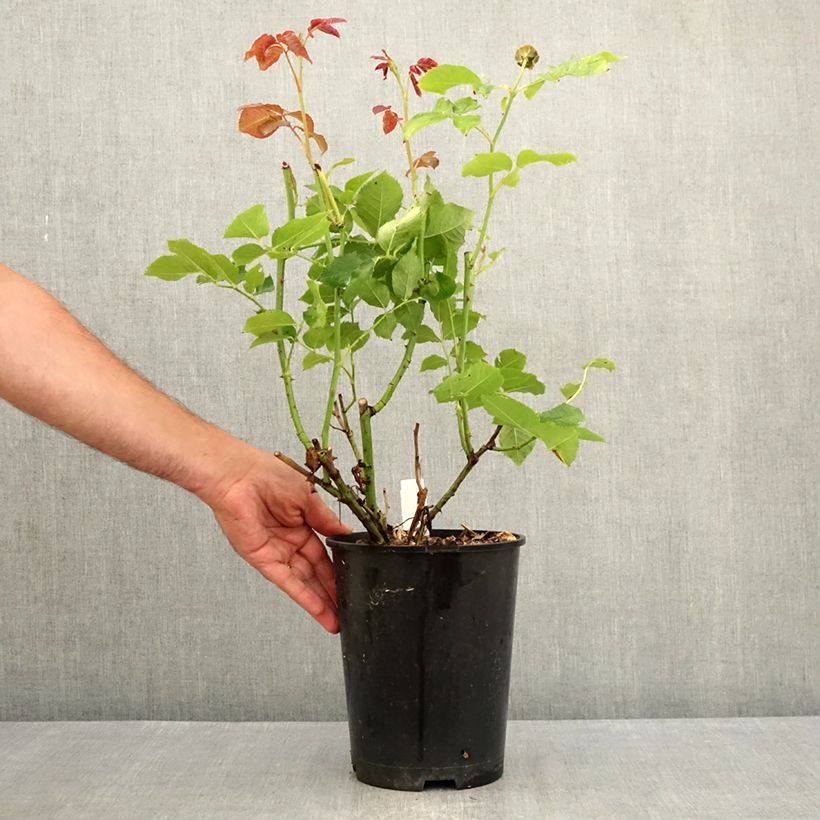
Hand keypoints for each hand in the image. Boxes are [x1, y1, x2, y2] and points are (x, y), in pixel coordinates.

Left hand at [201, 446, 350, 632]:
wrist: (238, 475)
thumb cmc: (268, 475)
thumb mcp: (308, 498)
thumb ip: (326, 520)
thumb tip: (346, 533)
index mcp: (301, 523)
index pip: (323, 552)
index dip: (338, 568)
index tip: (353, 581)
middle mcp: (288, 541)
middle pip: (315, 572)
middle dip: (331, 591)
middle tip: (349, 609)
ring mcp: (276, 552)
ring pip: (304, 582)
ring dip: (321, 601)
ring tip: (339, 619)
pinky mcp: (263, 560)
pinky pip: (287, 582)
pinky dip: (305, 597)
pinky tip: (321, 610)